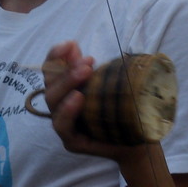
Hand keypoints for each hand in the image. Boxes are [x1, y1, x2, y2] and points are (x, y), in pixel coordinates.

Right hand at [41, 41, 147, 162]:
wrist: (137, 138)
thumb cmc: (117, 108)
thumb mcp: (103, 82)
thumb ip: (85, 66)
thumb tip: (72, 45)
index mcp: (64, 89)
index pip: (51, 69)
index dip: (56, 55)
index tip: (71, 44)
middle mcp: (60, 105)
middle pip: (51, 84)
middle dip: (67, 70)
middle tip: (88, 62)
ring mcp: (64, 124)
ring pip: (54, 102)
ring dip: (67, 84)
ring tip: (85, 73)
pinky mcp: (71, 141)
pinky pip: (63, 125)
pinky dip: (68, 110)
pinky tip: (78, 98)